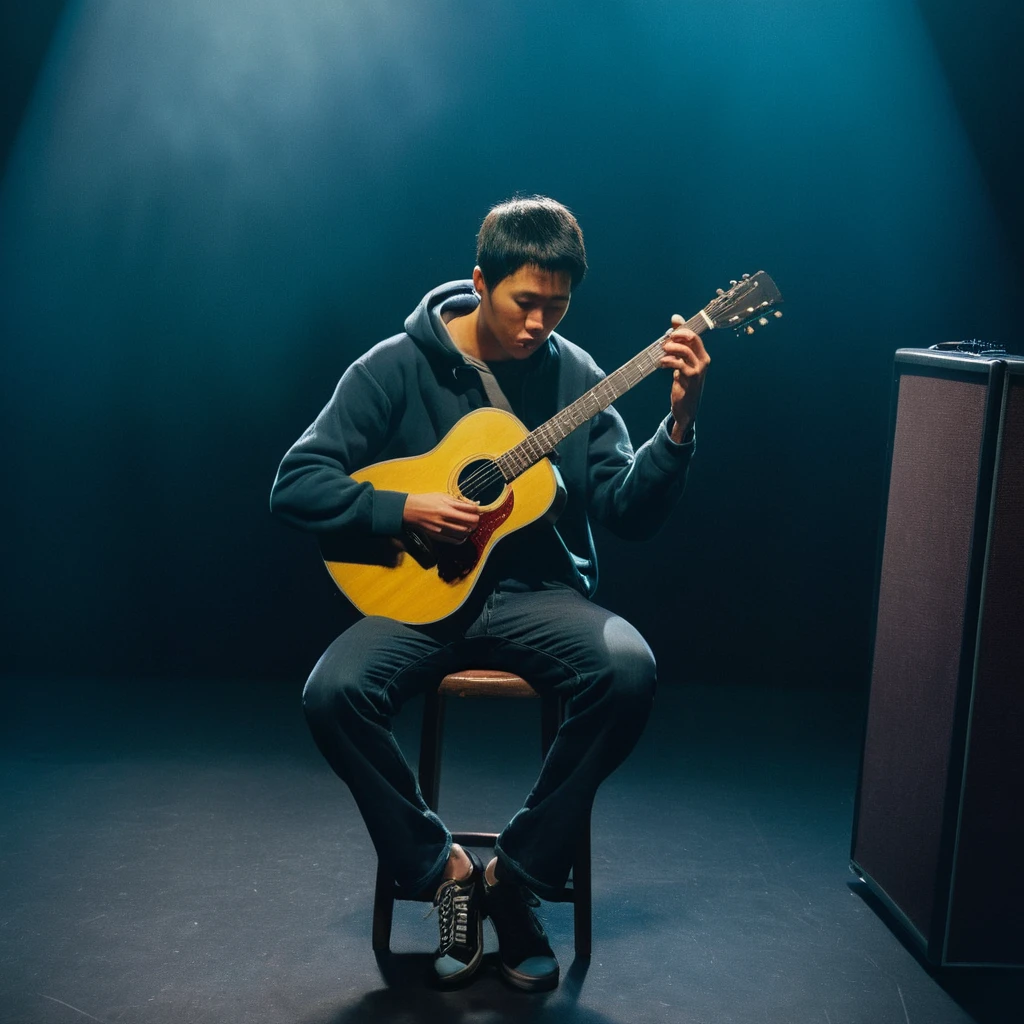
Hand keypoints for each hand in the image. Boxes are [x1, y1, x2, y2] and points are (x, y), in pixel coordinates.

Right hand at [402, 493, 479, 544]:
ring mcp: (441, 529)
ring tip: (469, 525)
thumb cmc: (426, 501)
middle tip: (475, 518)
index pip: (469, 511)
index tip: (477, 509)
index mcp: (446, 507)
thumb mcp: (442, 496)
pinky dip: (462, 538)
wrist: (410, 510)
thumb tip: (473, 505)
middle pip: (469, 524)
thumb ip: (458, 501)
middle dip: (475, 521)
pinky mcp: (438, 536)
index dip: (477, 510)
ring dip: (469, 529)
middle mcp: (445, 519)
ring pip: (464, 533)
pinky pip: (455, 540)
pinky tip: (462, 534)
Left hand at [659, 314, 710, 440]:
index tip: (670, 330)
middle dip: (676, 336)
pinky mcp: (690, 378)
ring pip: (684, 350)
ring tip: (662, 353)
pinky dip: (668, 361)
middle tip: (664, 341)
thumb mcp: (681, 362)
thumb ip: (679, 344)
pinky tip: (661, 363)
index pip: (694, 335)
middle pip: (692, 338)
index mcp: (702, 354)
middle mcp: (703, 360)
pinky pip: (679, 364)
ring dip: (670, 348)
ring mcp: (698, 369)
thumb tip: (676, 319)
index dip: (681, 329)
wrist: (686, 407)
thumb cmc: (684, 382)